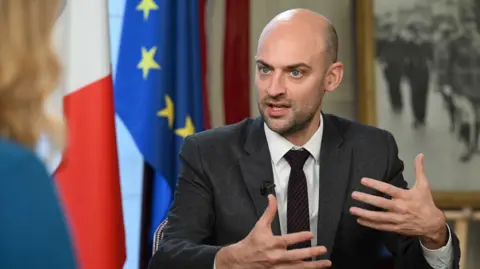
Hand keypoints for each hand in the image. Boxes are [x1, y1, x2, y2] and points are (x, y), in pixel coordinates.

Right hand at [215, 195, 331, 268]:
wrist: (241, 259)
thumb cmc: (252, 242)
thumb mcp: (260, 225)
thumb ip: (269, 212)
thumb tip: (272, 197)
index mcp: (273, 243)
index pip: (289, 240)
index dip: (300, 237)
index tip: (311, 234)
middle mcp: (277, 256)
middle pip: (297, 256)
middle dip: (311, 253)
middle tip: (323, 250)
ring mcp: (278, 267)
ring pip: (298, 268)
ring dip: (313, 266)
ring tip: (325, 264)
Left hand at [349, 154, 446, 248]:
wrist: (432, 224)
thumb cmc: (426, 202)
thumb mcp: (424, 185)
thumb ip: (419, 169)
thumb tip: (420, 154)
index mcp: (405, 196)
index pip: (388, 189)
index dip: (375, 184)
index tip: (363, 180)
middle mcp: (400, 208)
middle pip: (381, 203)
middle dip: (366, 199)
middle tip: (354, 194)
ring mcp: (397, 219)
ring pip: (378, 217)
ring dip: (365, 213)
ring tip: (352, 209)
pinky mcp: (396, 227)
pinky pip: (381, 226)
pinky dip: (370, 224)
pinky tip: (360, 220)